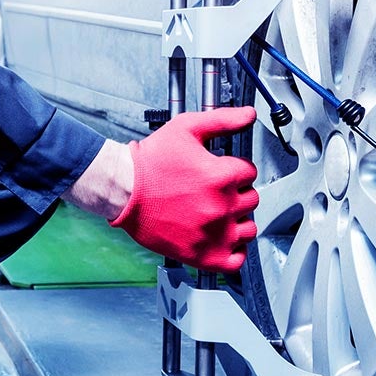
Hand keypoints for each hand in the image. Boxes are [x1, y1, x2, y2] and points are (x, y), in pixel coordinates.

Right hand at [110, 107, 259, 272]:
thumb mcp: (186, 128)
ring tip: (218, 213)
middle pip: (251, 199)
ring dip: (238, 220)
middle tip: (216, 191)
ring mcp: (214, 234)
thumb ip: (223, 119)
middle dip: (236, 192)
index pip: (249, 172)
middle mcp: (222, 206)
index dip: (235, 168)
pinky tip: (223, 239)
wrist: (123, 190)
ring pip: (248, 228)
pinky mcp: (203, 255)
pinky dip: (234, 251)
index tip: (221, 171)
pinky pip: (236, 261)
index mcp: (221, 176)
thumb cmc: (150, 162)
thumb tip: (249, 114)